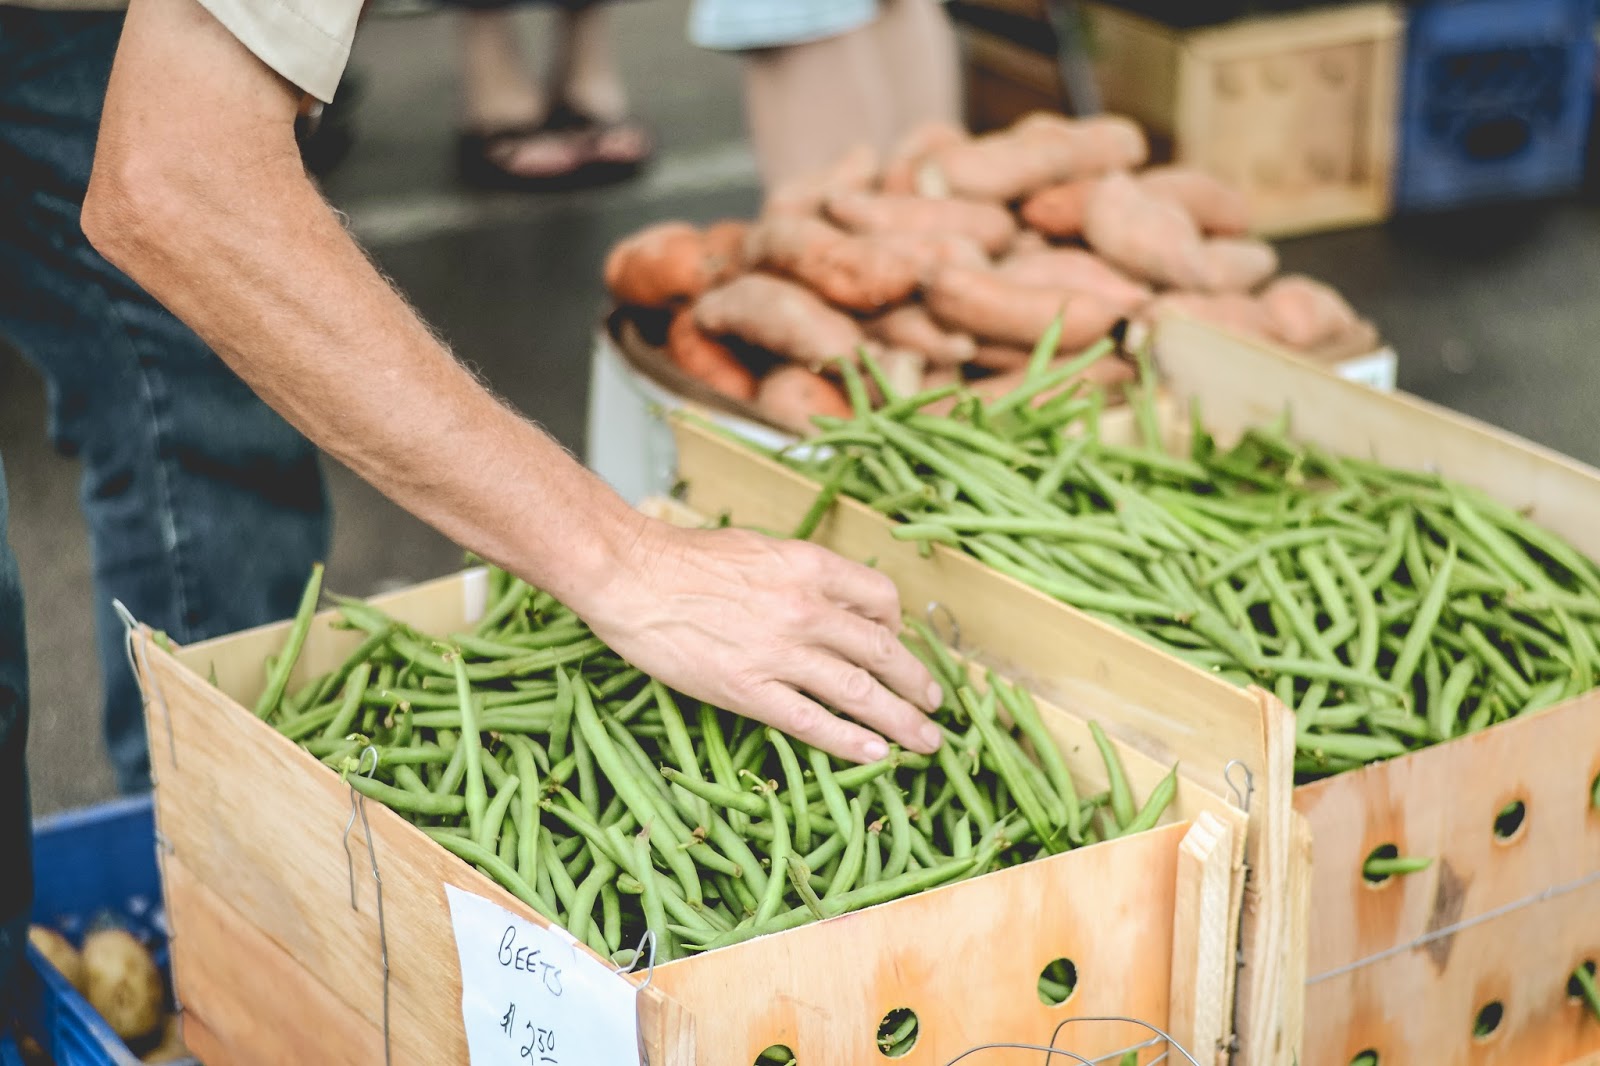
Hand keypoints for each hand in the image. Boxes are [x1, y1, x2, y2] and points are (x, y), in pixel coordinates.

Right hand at [572, 521, 943, 762]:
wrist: (631, 575)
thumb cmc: (686, 558)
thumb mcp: (760, 548)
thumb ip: (802, 575)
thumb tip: (836, 601)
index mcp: (809, 566)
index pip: (881, 598)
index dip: (899, 624)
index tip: (899, 642)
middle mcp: (805, 609)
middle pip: (882, 650)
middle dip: (915, 682)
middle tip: (935, 704)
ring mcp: (778, 652)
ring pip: (858, 690)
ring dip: (900, 719)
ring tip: (925, 740)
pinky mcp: (747, 689)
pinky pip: (811, 721)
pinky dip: (849, 740)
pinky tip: (875, 755)